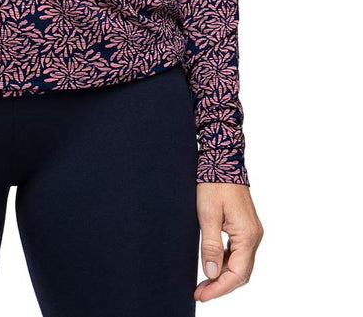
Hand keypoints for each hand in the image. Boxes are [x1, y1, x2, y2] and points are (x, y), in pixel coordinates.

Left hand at [194, 182, 263, 302]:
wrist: (223, 159)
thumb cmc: (214, 183)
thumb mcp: (207, 214)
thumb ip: (210, 246)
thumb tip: (211, 274)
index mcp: (247, 235)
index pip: (237, 274)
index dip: (219, 288)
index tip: (201, 295)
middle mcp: (254, 236)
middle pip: (241, 273)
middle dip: (221, 286)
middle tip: (200, 292)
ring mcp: (252, 231)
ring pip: (241, 264)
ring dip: (223, 276)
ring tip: (203, 283)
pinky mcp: (246, 227)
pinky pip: (239, 252)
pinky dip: (226, 263)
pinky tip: (212, 265)